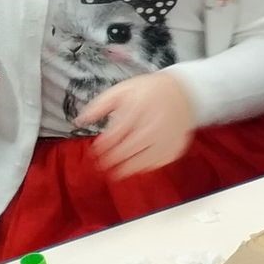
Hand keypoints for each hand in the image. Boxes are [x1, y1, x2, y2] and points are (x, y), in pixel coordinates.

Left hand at [76, 73, 192, 178]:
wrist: (184, 91)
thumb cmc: (149, 91)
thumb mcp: (121, 90)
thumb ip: (100, 105)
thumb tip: (80, 121)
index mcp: (138, 108)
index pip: (117, 133)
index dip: (104, 146)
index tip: (95, 151)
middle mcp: (154, 124)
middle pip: (130, 149)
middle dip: (113, 160)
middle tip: (102, 166)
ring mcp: (168, 137)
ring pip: (145, 159)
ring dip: (129, 168)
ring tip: (117, 173)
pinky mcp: (177, 145)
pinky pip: (160, 161)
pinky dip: (148, 166)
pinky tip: (138, 166)